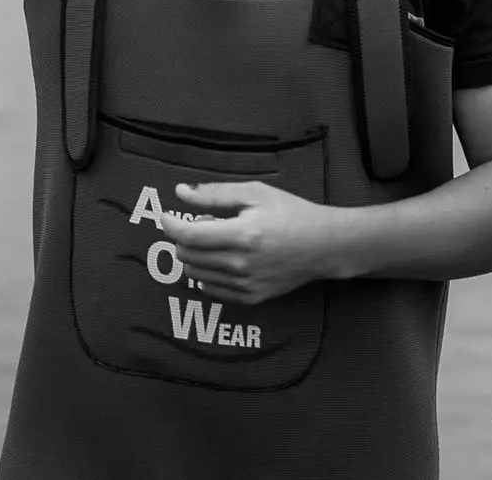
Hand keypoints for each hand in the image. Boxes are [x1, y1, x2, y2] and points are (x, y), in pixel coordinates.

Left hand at [161, 179, 346, 305]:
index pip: (189, 235)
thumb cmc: (292, 213)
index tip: (166, 215)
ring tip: (219, 239)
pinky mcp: (249, 298)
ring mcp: (245, 285)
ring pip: (195, 273)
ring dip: (196, 254)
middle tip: (206, 222)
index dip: (170, 224)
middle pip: (187, 255)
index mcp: (243, 235)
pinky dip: (208, 272)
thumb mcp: (256, 193)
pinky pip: (210, 288)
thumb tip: (181, 192)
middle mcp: (241, 264)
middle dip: (185, 236)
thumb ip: (215, 193)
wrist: (324, 245)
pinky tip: (225, 257)